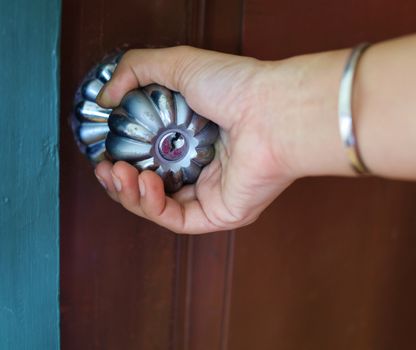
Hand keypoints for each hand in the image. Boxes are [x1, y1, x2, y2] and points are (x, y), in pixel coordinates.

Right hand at [94, 46, 352, 233]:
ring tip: (117, 174)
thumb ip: (137, 70)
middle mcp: (206, 168)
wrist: (272, 110)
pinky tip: (143, 183)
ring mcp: (214, 193)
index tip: (104, 152)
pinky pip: (178, 220)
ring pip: (161, 207)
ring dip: (131, 195)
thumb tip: (106, 97)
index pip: (154, 157)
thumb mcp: (178, 64)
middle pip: (153, 186)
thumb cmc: (237, 87)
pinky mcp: (221, 214)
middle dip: (122, 182)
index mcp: (198, 138)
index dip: (125, 158)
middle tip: (105, 168)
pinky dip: (152, 205)